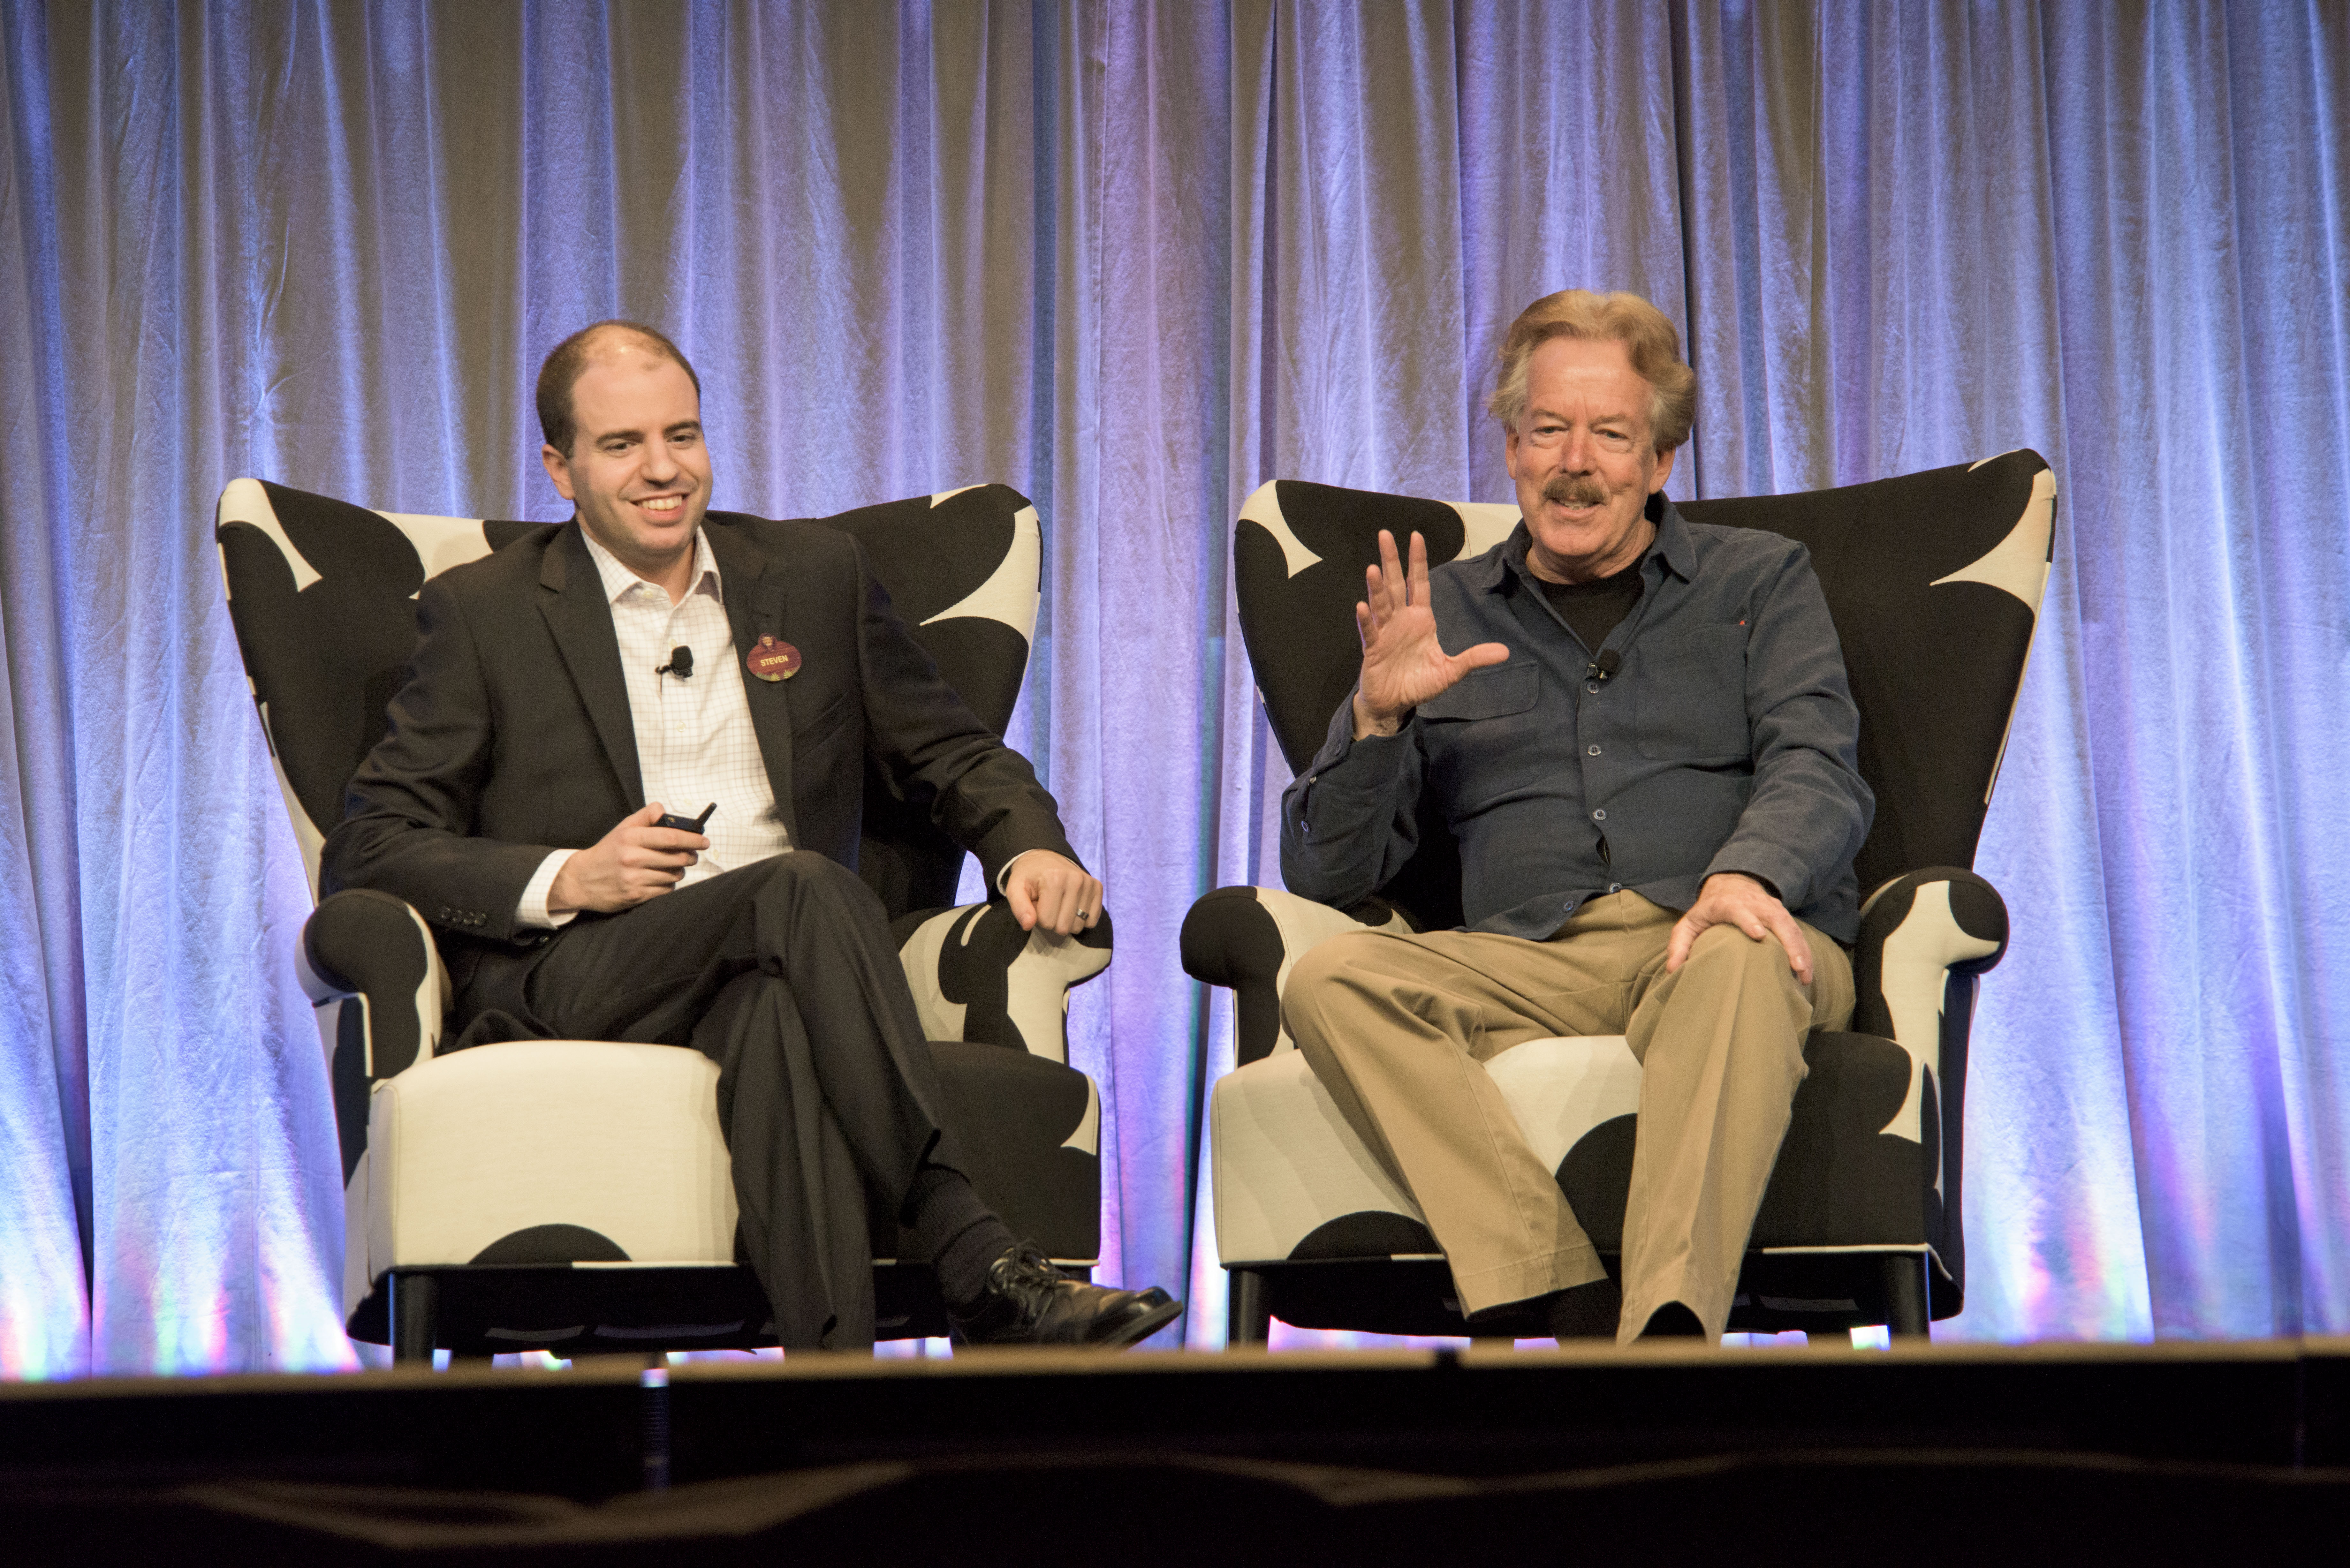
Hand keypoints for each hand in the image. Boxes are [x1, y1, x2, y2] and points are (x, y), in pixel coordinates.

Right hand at [547, 802, 707, 914]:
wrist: (582, 879)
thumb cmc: (608, 851)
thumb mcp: (623, 828)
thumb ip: (645, 816)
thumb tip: (665, 810)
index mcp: (631, 837)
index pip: (671, 837)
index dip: (692, 839)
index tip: (704, 841)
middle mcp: (632, 857)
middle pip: (677, 858)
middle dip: (690, 856)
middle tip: (691, 855)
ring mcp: (634, 878)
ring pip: (674, 875)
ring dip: (678, 871)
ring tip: (671, 866)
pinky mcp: (636, 895)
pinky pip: (666, 890)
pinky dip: (668, 885)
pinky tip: (659, 879)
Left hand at [1003, 850, 1102, 936]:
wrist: (1045, 857)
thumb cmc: (1029, 876)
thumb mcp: (1015, 888)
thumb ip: (1018, 907)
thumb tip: (1028, 925)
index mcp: (1054, 879)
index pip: (1047, 921)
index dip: (1039, 917)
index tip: (1038, 904)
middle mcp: (1075, 880)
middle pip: (1064, 927)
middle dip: (1053, 921)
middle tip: (1048, 905)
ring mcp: (1089, 883)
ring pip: (1078, 926)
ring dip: (1066, 920)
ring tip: (1059, 904)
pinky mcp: (1097, 887)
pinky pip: (1092, 920)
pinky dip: (1081, 919)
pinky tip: (1072, 906)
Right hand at [1352, 529, 1510, 737]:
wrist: (1395, 703)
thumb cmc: (1419, 683)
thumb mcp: (1451, 671)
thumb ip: (1474, 658)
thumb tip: (1504, 652)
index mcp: (1421, 619)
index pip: (1419, 583)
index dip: (1418, 561)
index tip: (1416, 536)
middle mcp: (1401, 620)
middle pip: (1396, 584)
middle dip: (1392, 560)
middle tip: (1385, 534)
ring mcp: (1385, 632)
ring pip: (1381, 603)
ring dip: (1376, 587)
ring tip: (1373, 568)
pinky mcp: (1372, 649)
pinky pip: (1369, 631)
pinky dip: (1366, 619)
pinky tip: (1362, 606)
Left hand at [1665, 873, 1813, 985]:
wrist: (1731, 885)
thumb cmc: (1708, 911)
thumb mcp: (1689, 924)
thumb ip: (1679, 945)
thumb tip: (1673, 970)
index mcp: (1728, 904)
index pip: (1739, 910)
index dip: (1748, 921)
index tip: (1758, 935)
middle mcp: (1754, 904)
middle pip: (1775, 919)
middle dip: (1787, 942)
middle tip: (1796, 966)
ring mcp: (1771, 908)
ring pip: (1791, 927)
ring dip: (1801, 950)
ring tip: (1805, 975)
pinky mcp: (1783, 915)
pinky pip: (1797, 933)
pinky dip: (1804, 951)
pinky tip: (1807, 971)